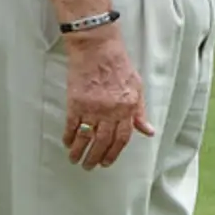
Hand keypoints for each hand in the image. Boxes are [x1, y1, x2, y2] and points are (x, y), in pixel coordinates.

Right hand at [63, 29, 155, 168]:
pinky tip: (67, 143)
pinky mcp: (76, 101)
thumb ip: (140, 112)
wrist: (97, 47)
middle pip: (103, 142)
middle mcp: (110, 110)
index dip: (114, 153)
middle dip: (96, 157)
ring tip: (75, 160)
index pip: (122, 138)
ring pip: (86, 137)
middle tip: (90, 166)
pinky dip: (69, 136)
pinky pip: (71, 125)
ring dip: (80, 151)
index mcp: (127, 108)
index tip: (107, 162)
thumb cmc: (119, 65)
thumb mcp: (137, 87)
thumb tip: (147, 131)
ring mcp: (92, 107)